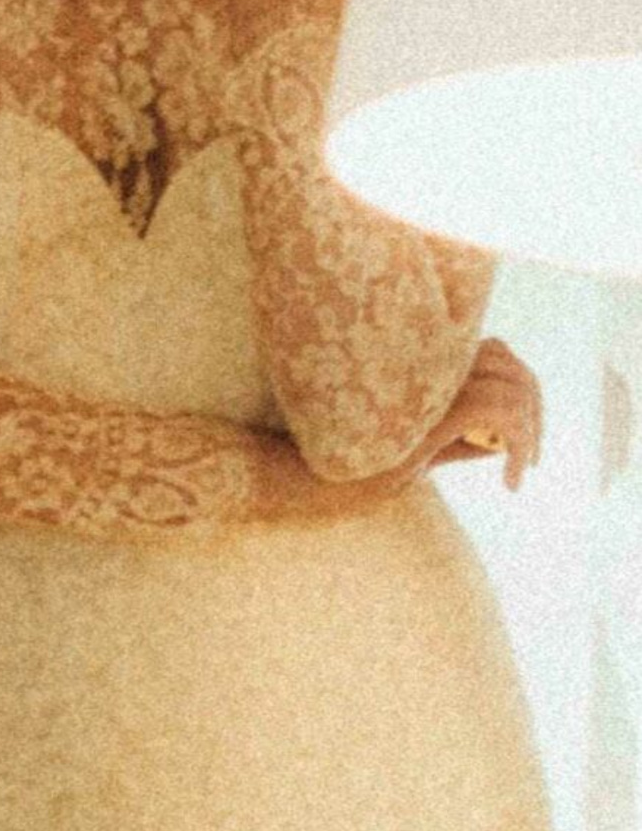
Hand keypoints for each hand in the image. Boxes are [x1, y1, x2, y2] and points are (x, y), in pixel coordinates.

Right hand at [244, 337, 544, 526]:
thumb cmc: (346, 468)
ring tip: (519, 469)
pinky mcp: (427, 415)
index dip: (521, 389)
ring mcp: (424, 387)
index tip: (523, 438)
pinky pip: (498, 413)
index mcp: (419, 366)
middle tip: (529, 458)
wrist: (297, 479)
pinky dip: (517, 445)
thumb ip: (453, 436)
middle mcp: (423, 365)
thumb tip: (501, 437)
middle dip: (533, 410)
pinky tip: (508, 479)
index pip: (492, 352)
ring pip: (510, 388)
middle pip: (509, 364)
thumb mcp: (412, 450)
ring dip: (528, 431)